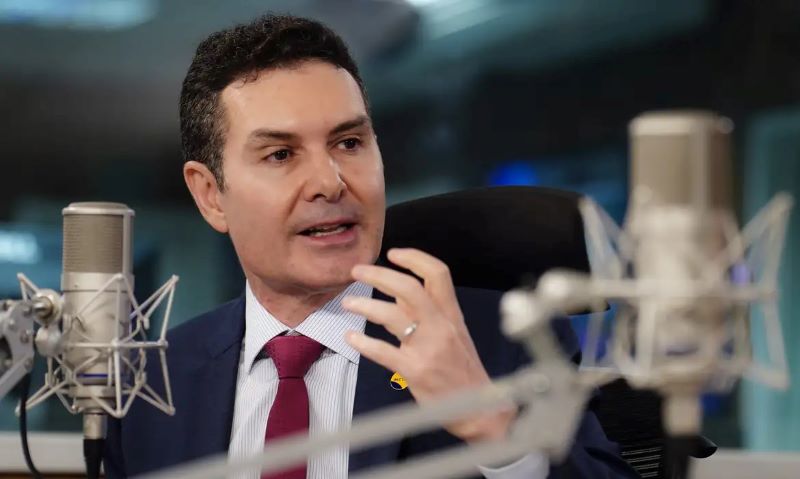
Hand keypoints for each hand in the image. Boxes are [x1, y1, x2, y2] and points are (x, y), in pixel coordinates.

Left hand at [342, 248, 515, 442]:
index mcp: (452, 314)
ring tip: (349, 303)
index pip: (437, 273)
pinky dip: (363, 343)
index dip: (414, 258)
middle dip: (379, 274)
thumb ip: (430, 313)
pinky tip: (351, 337)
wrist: (480, 408)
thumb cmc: (462, 369)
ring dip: (366, 305)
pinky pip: (383, 352)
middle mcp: (441, 326)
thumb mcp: (454, 334)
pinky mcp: (415, 371)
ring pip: (393, 315)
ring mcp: (428, 348)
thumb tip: (399, 294)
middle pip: (409, 288)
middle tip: (357, 270)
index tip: (392, 253)